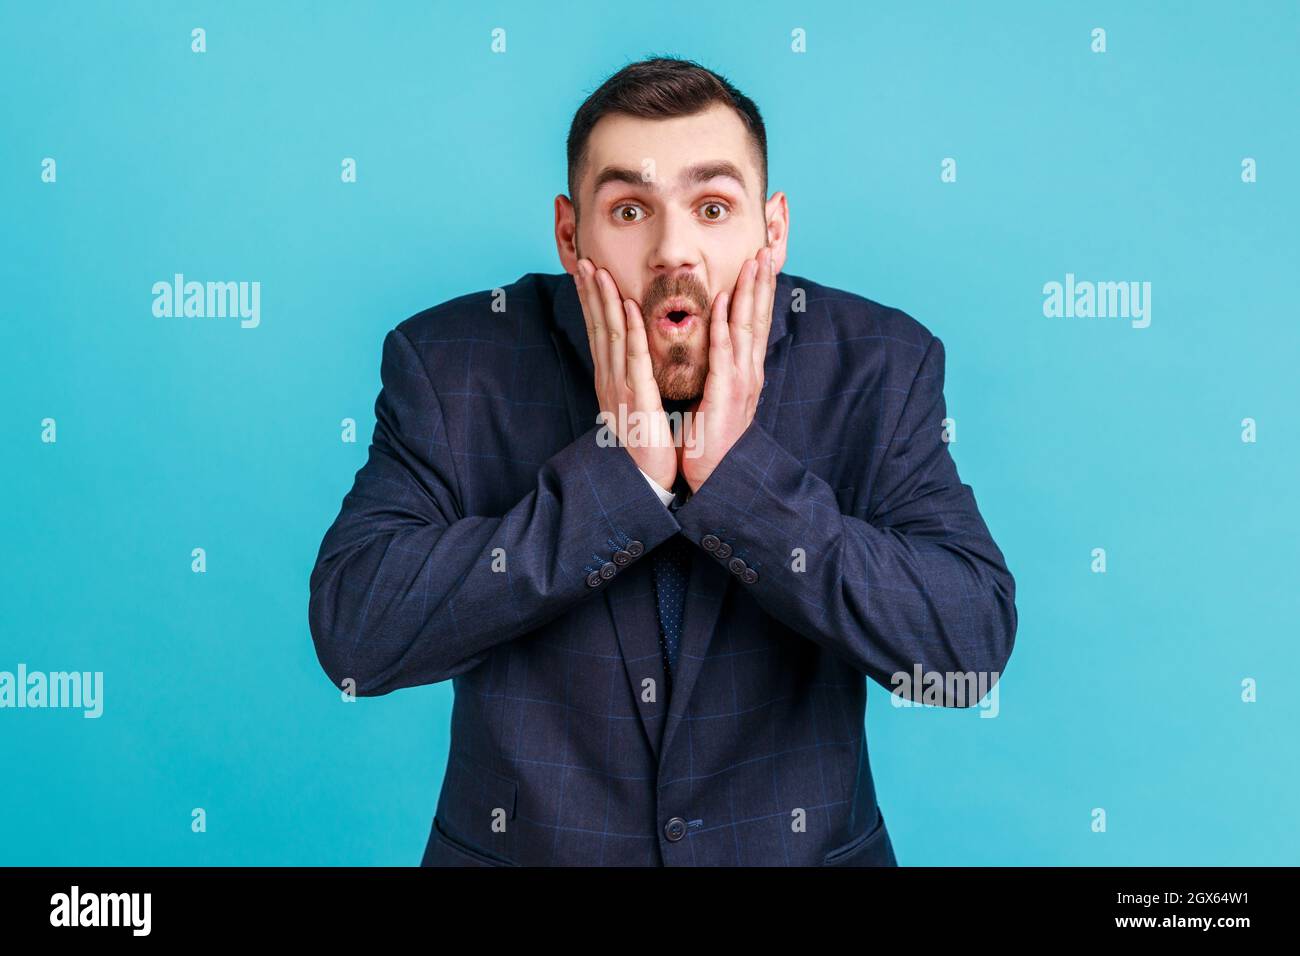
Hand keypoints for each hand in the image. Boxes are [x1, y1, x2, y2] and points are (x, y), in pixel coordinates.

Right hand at [574, 258, 676, 489]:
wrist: (644, 480)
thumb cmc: (644, 444)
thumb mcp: (634, 405)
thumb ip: (631, 380)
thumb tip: (630, 360)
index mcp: (610, 380)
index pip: (598, 332)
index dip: (591, 301)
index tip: (588, 272)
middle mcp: (609, 380)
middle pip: (597, 327)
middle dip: (591, 292)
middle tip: (584, 260)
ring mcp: (620, 388)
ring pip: (610, 336)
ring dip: (604, 301)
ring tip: (599, 272)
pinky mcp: (637, 399)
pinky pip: (634, 359)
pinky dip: (631, 331)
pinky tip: (628, 307)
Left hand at [679, 244, 776, 491]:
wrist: (714, 475)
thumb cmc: (710, 438)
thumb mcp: (717, 396)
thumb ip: (719, 370)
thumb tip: (716, 347)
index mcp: (745, 371)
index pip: (755, 322)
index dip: (760, 289)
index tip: (762, 260)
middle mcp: (748, 371)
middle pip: (759, 317)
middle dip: (764, 281)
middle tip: (767, 247)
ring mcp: (741, 381)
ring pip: (748, 327)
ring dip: (751, 292)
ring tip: (755, 261)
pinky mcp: (726, 394)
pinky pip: (724, 352)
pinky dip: (725, 324)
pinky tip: (726, 301)